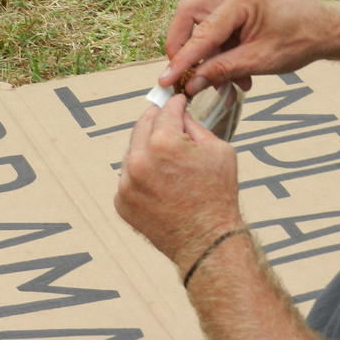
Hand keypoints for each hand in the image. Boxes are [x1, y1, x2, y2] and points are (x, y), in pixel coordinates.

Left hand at [114, 95, 243, 270]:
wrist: (206, 240)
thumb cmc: (217, 195)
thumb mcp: (218, 149)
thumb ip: (195, 126)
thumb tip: (180, 115)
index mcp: (163, 143)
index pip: (165, 110)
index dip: (174, 102)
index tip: (177, 100)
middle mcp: (139, 160)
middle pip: (143, 125)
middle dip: (157, 119)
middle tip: (166, 118)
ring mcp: (126, 183)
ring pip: (133, 151)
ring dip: (147, 147)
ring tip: (167, 156)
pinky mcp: (121, 201)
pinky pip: (128, 176)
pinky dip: (141, 173)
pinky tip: (160, 181)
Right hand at [160, 0, 329, 94]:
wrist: (327, 29)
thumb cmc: (300, 41)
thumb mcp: (259, 61)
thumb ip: (222, 70)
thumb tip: (192, 84)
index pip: (201, 33)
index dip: (181, 60)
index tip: (166, 80)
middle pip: (189, 15)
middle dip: (184, 47)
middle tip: (186, 73)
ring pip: (201, 20)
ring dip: (207, 52)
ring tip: (223, 79)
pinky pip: (217, 22)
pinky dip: (220, 47)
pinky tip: (235, 70)